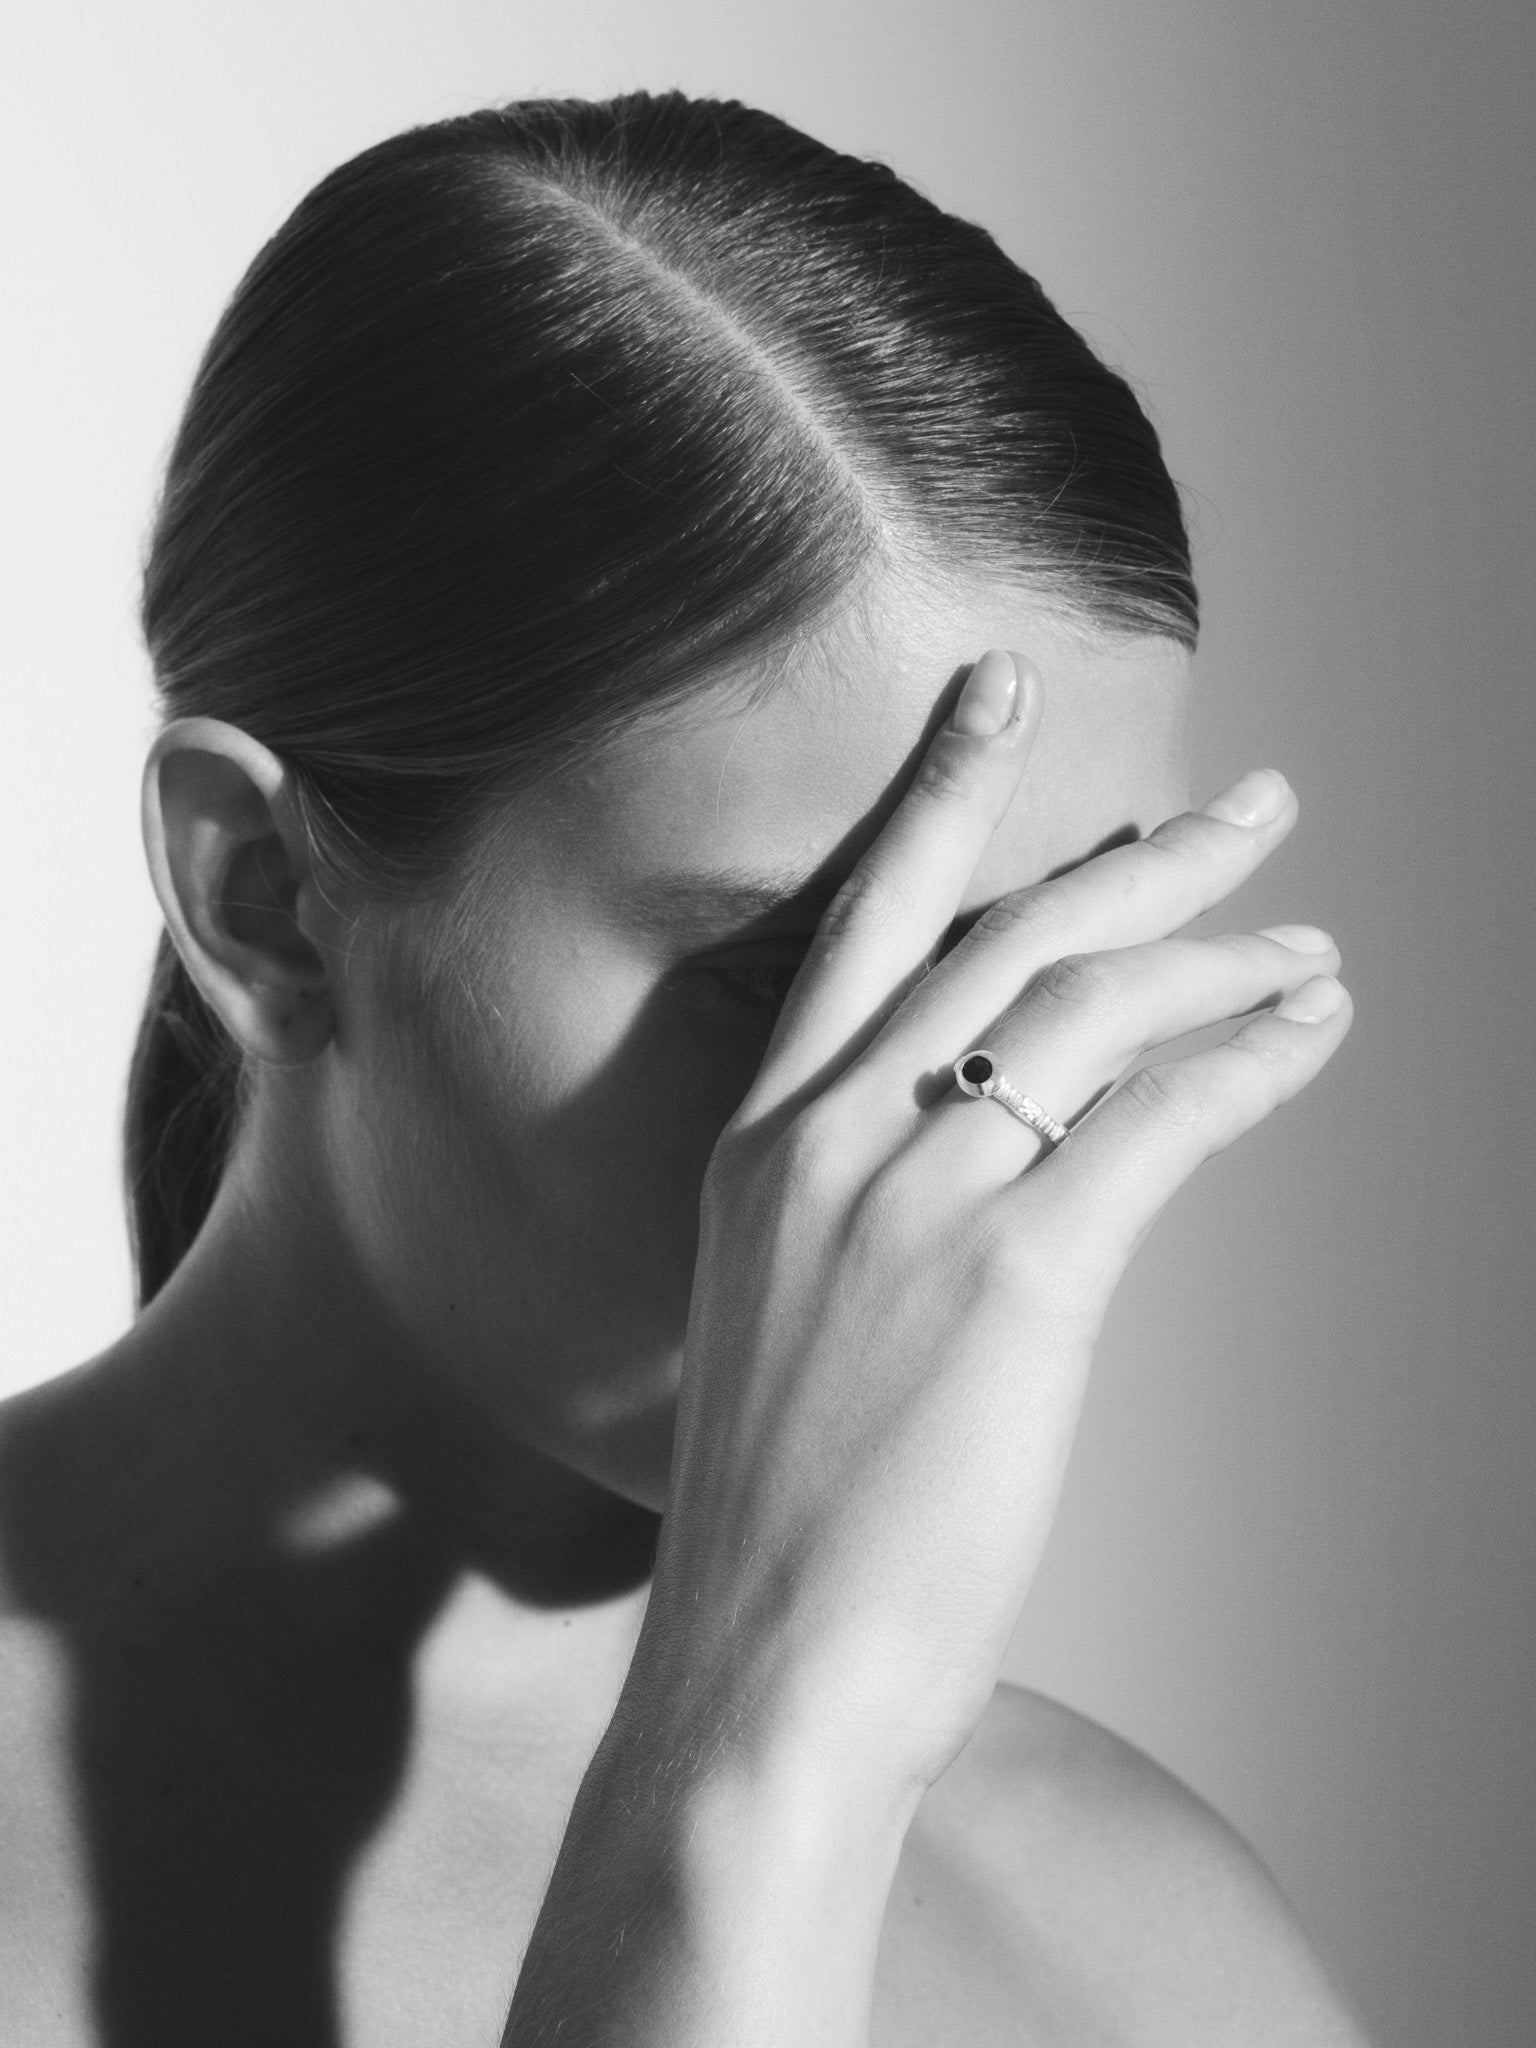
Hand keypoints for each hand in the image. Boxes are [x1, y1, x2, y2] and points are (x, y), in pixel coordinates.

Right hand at [635, 649, 1351, 1798]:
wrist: (760, 1663)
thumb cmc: (784, 1513)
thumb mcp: (791, 1316)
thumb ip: (868, 1208)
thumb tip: (1000, 1155)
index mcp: (764, 1139)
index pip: (865, 920)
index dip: (944, 790)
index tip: (1002, 692)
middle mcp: (829, 1135)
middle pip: (1009, 932)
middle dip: (1145, 856)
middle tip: (1252, 809)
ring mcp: (916, 1195)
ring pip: (1094, 1006)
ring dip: (1223, 958)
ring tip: (1309, 946)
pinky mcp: (1014, 1273)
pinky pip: (1160, 1117)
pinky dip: (1251, 1064)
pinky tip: (1311, 1038)